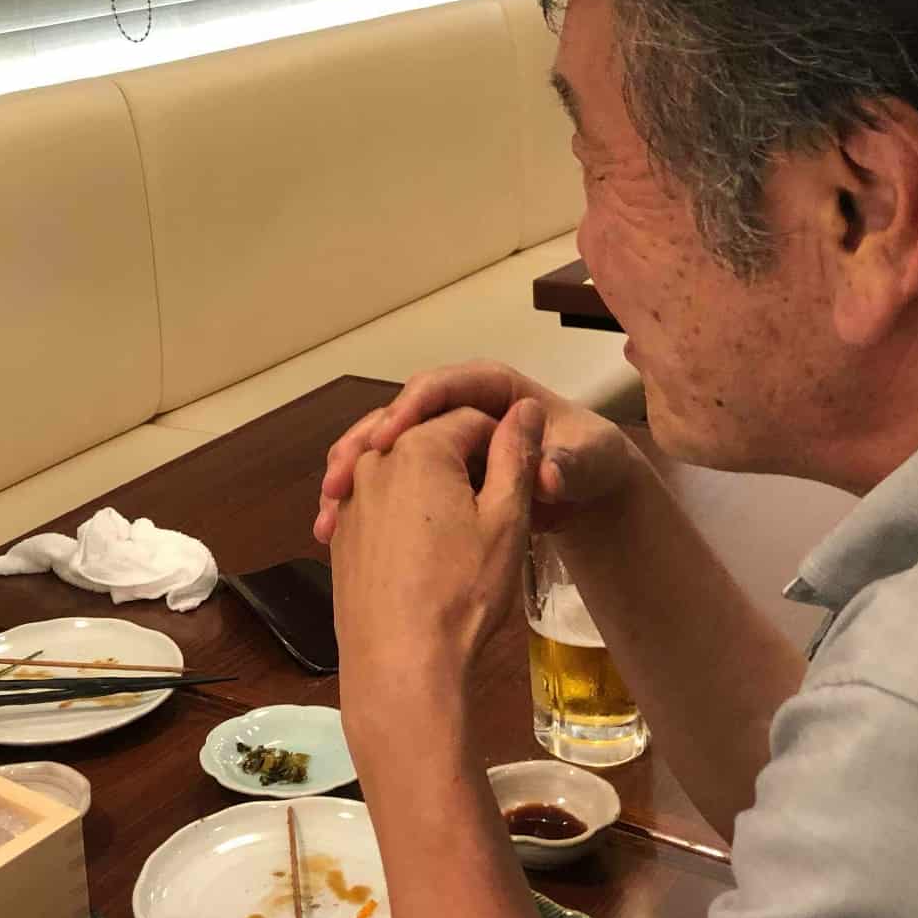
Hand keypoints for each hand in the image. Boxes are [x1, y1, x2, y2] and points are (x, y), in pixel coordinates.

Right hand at [315, 362, 640, 542]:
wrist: (589, 492)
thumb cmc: (589, 461)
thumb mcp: (587, 463)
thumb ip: (566, 467)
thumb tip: (547, 473)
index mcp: (491, 389)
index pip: (441, 386)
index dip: (410, 408)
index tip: (387, 438)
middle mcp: (458, 409)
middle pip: (398, 415)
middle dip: (363, 443)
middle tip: (338, 478)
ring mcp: (441, 441)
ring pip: (383, 448)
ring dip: (351, 475)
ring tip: (328, 510)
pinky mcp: (430, 473)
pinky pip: (385, 481)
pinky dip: (358, 502)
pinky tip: (334, 530)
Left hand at [331, 403, 543, 757]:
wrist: (399, 665)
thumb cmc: (462, 594)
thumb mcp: (506, 521)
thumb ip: (515, 456)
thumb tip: (523, 409)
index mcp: (417, 446)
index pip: (472, 417)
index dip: (504, 440)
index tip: (523, 476)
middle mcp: (373, 461)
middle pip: (430, 436)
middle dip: (466, 458)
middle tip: (497, 503)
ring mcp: (350, 498)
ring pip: (401, 468)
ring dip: (434, 483)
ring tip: (465, 525)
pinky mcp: (339, 533)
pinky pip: (376, 500)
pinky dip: (404, 508)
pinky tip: (426, 543)